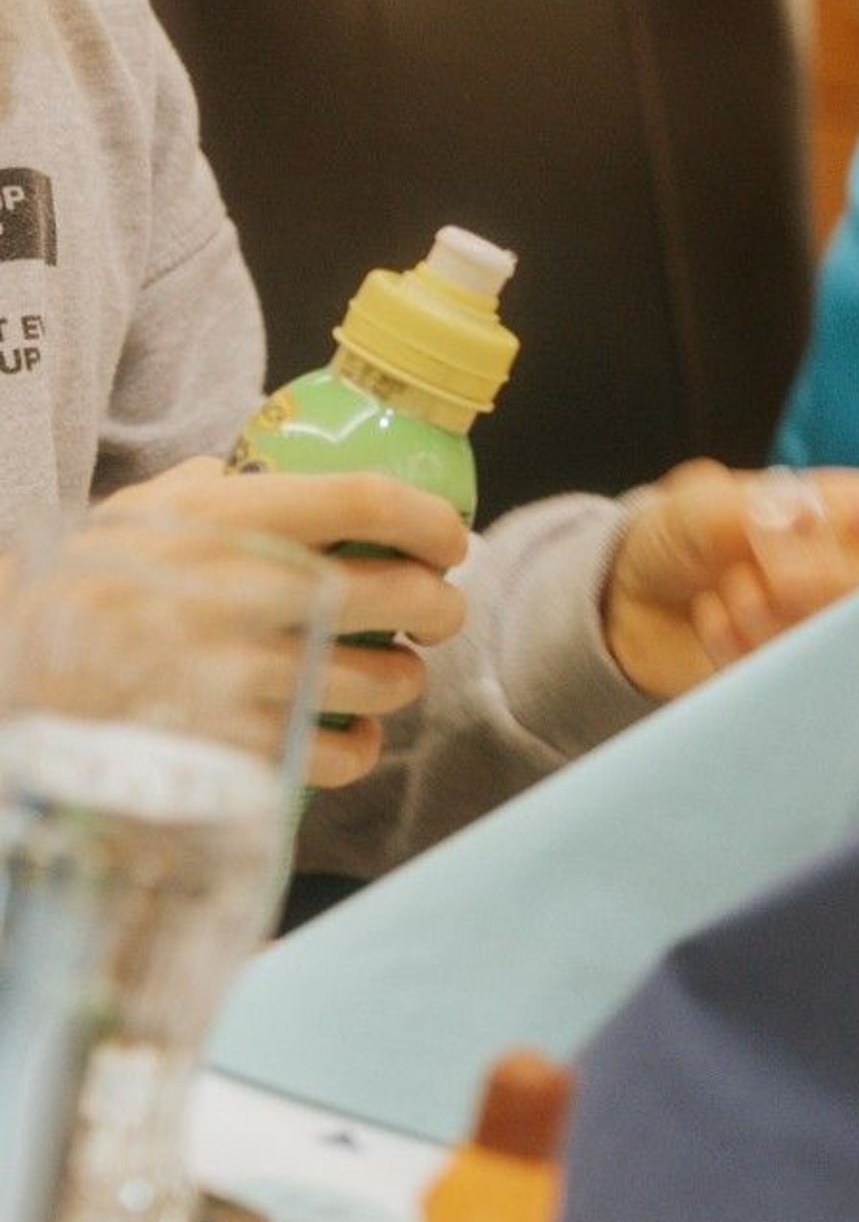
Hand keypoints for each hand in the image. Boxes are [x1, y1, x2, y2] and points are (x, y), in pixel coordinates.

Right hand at [89, 460, 470, 786]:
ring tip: (388, 675)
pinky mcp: (240, 747)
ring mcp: (244, 675)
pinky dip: (359, 747)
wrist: (10, 686)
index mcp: (221, 522)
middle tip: (436, 611)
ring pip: (387, 681)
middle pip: (405, 595)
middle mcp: (244, 593)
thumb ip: (200, 491)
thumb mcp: (126, 521)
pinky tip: (351, 734)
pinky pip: (342, 752)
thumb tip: (255, 469)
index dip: (431, 520)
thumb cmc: (71, 598)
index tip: (451, 540)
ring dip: (402, 680)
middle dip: (441, 607)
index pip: (366, 501)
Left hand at [600, 462, 858, 700]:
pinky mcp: (803, 678)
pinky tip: (716, 623)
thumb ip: (757, 509)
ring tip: (727, 593)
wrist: (631, 600)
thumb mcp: (702, 502)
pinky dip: (742, 647)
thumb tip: (803, 521)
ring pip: (841, 636)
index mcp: (851, 516)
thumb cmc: (683, 536)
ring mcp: (835, 630)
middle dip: (811, 577)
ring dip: (766, 612)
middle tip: (752, 562)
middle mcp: (857, 575)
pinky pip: (795, 674)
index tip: (845, 513)